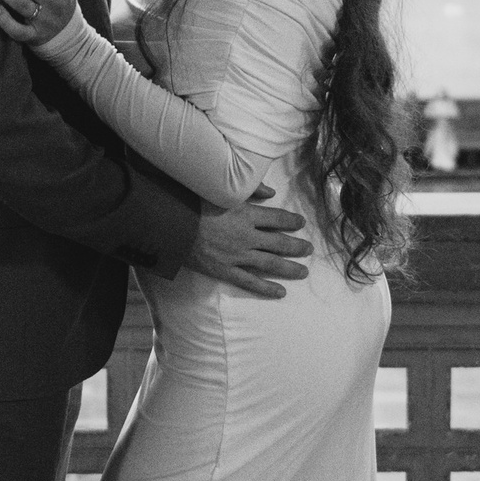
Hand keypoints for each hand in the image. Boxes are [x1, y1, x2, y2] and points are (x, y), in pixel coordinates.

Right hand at [183, 188, 310, 297]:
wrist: (171, 226)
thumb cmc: (193, 202)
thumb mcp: (220, 188)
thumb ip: (249, 188)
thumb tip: (271, 192)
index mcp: (247, 214)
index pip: (278, 218)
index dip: (292, 221)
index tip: (301, 223)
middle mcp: (247, 237)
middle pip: (280, 243)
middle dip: (297, 247)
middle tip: (309, 250)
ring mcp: (237, 256)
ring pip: (270, 264)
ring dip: (289, 268)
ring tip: (304, 271)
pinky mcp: (225, 270)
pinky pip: (250, 282)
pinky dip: (266, 288)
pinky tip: (280, 292)